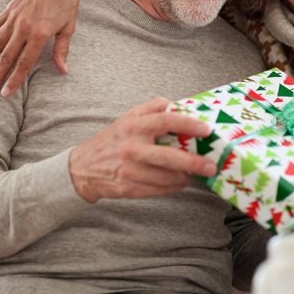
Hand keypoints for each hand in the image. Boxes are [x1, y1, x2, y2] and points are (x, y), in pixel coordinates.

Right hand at [0, 0, 80, 96]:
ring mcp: (15, 16)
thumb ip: (62, 49)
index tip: (6, 92)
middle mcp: (24, 27)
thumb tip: (63, 70)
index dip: (15, 79)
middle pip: (8, 56)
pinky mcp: (11, 7)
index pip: (25, 63)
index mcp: (40, 34)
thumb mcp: (69, 25)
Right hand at [68, 97, 218, 202]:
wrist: (82, 168)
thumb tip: (176, 104)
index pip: (166, 121)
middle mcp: (131, 148)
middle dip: (194, 163)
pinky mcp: (129, 189)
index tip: (206, 130)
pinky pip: (158, 190)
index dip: (188, 125)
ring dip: (186, 178)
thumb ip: (151, 108)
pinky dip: (173, 187)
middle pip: (169, 157)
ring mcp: (130, 170)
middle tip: (211, 166)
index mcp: (133, 126)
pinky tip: (180, 182)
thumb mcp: (127, 117)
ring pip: (166, 178)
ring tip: (197, 175)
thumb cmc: (111, 140)